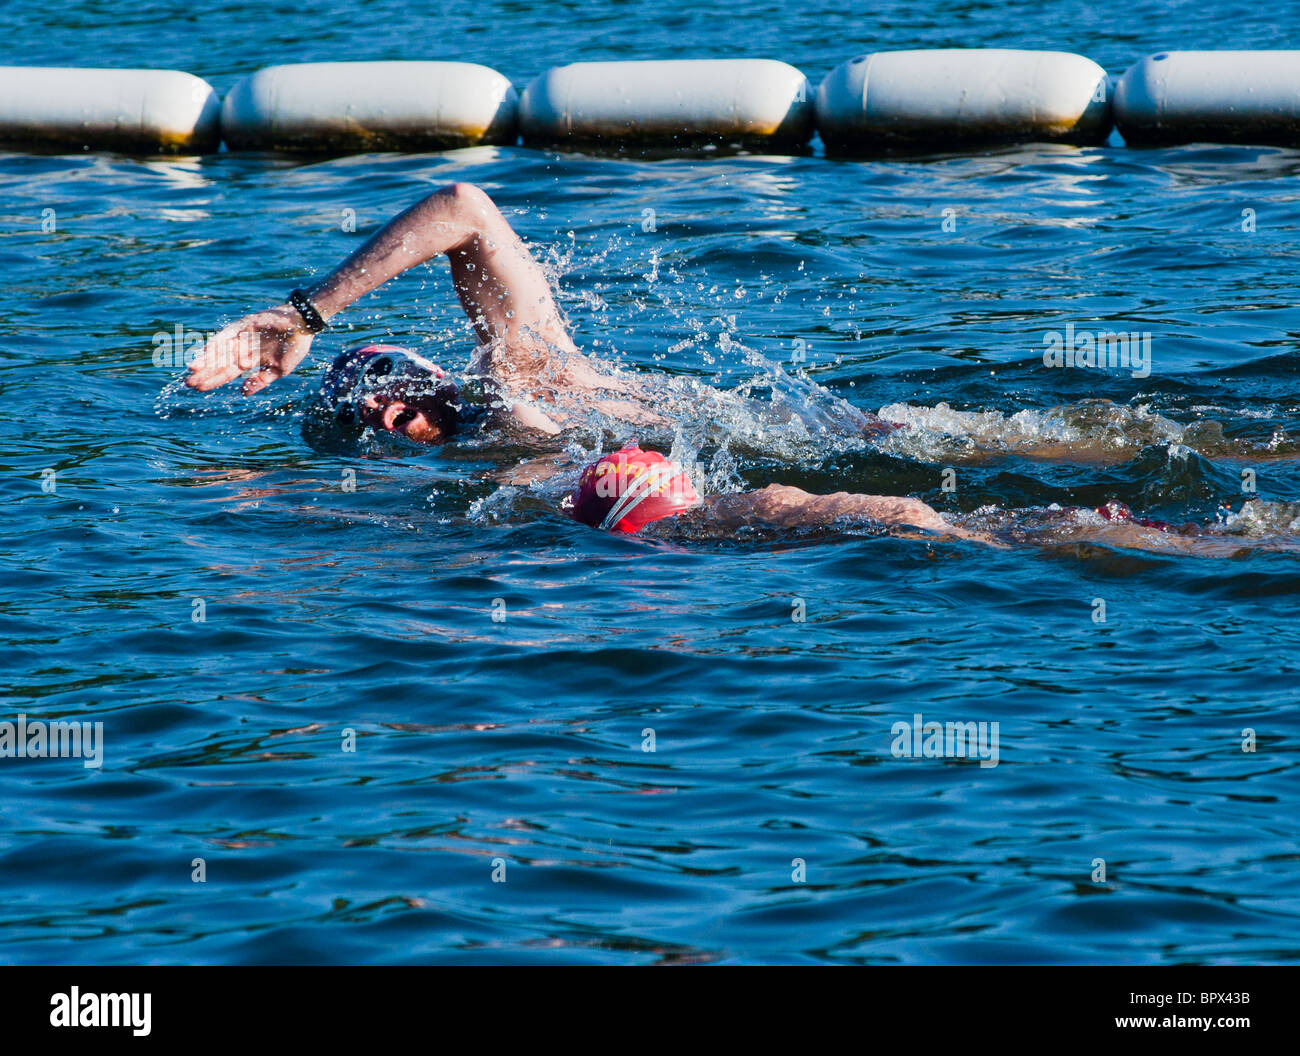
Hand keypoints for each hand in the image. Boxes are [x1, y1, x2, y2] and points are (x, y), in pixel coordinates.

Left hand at [185, 305, 315, 394]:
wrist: (302, 326)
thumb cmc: (294, 348)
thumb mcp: (279, 370)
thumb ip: (261, 381)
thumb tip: (242, 392)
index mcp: (249, 361)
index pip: (226, 373)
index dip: (213, 381)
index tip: (198, 389)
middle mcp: (241, 349)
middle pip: (218, 363)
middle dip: (204, 373)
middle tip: (188, 383)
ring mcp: (240, 337)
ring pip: (218, 351)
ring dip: (205, 360)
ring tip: (192, 370)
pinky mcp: (242, 325)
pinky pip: (225, 336)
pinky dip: (215, 344)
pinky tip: (205, 353)